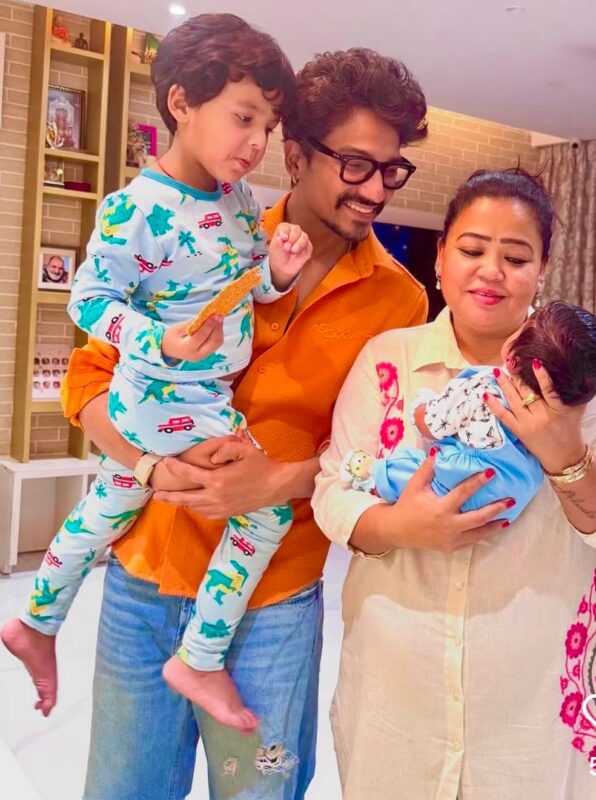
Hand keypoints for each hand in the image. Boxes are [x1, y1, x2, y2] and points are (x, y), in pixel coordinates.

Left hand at [153, 437, 284, 517]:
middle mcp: (216, 497)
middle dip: (169, 497)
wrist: (275, 486)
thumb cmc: (260, 465)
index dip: (175, 468)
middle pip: (186, 499)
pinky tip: (193, 504)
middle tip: (155, 495)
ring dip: (182, 503)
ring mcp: (221, 508)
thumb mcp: (245, 450)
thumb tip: (211, 456)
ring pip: (195, 507)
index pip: (189, 475)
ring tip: (171, 499)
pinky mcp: (227, 514)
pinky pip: (205, 513)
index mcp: (217, 480)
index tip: (166, 463)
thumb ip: (225, 448)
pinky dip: (196, 508)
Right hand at [161, 314, 223, 361]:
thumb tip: (205, 314)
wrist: (168, 350)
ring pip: (217, 343)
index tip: (214, 314)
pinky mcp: (206, 354)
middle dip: (218, 328)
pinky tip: (217, 325)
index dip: (209, 324)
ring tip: (220, 318)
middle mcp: (196, 355)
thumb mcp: (177, 328)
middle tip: (220, 315)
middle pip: (213, 342)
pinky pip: (215, 344)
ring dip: (220, 330)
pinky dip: (218, 333)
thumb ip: (191, 323)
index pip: (201, 336)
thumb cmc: (171, 337)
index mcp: (186, 348)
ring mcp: (202, 356)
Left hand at [269, 222, 312, 289]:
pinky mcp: (308, 246)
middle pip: (296, 229)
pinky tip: (298, 254)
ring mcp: (302, 238)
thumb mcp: (274, 249)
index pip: (285, 226)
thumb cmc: (278, 256)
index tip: (283, 238)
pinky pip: (309, 245)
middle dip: (292, 238)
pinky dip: (304, 250)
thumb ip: (277, 243)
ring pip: (304, 236)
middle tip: (287, 248)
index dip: (285, 231)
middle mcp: (294, 231)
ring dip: (299, 244)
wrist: (284, 268)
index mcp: (284, 229)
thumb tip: (280, 238)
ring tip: (293, 251)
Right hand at [385, 450, 512, 550]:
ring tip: (508, 518)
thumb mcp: (414, 485)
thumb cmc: (407, 505)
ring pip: (478, 533)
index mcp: (440, 508)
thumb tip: (438, 450)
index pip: (463, 493)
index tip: (491, 472)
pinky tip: (493, 529)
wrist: (396, 530)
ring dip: (495, 526)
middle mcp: (448, 525)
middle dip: (496, 509)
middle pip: (478, 517)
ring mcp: (450, 539)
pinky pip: (471, 541)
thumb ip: (427, 469)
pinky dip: (483, 534)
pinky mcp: (450, 547)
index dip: (478, 482)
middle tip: (511, 500)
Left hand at [486, 363, 585, 473]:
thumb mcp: (575, 410)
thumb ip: (570, 393)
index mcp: (558, 410)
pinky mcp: (519, 431)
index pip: (549, 390)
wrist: (564, 457)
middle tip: (510, 362)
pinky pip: (504, 417)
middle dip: (517, 377)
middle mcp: (542, 416)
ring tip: (498, 372)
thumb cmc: (570, 430)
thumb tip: (571, 373)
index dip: (542, 377)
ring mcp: (528, 424)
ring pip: (514, 401)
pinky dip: (494, 405)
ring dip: (505, 385)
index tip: (534, 362)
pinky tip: (486, 394)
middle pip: (527, 393)